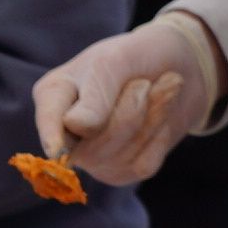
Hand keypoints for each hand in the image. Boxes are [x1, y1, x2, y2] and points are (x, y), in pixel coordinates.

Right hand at [32, 12, 222, 188]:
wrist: (178, 67)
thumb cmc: (138, 56)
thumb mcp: (117, 59)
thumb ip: (96, 90)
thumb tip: (76, 127)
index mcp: (54, 96)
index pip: (50, 120)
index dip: (52, 135)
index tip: (55, 149)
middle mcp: (67, 133)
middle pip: (95, 139)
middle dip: (131, 107)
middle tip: (145, 82)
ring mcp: (94, 157)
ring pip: (123, 152)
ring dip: (152, 116)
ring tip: (160, 88)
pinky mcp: (123, 171)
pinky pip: (144, 164)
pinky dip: (160, 135)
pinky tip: (159, 116)